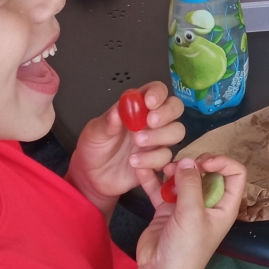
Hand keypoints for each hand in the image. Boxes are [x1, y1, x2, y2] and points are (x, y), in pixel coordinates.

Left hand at [67, 82, 184, 209]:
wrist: (92, 177)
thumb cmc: (94, 148)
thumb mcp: (94, 132)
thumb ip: (107, 122)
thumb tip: (118, 111)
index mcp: (137, 107)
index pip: (157, 91)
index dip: (158, 93)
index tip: (149, 102)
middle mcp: (151, 121)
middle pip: (175, 108)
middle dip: (166, 113)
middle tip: (149, 122)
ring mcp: (157, 141)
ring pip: (176, 132)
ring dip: (159, 137)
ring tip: (136, 144)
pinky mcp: (158, 161)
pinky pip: (166, 158)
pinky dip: (152, 161)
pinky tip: (135, 164)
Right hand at [132, 155, 244, 268]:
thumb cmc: (185, 249)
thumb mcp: (192, 214)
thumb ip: (190, 185)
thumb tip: (188, 160)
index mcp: (224, 206)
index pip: (235, 174)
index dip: (222, 163)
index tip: (203, 162)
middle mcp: (208, 203)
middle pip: (208, 172)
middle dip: (195, 164)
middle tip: (180, 166)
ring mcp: (186, 206)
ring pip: (184, 178)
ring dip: (174, 169)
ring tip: (164, 169)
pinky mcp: (166, 209)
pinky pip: (161, 188)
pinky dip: (153, 178)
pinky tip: (142, 169)